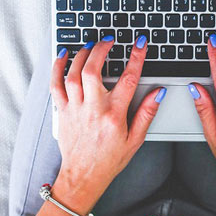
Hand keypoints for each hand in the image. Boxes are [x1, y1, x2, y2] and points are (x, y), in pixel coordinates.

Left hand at [49, 35, 165, 209]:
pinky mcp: (62, 110)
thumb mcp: (136, 139)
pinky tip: (63, 54)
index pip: (128, 79)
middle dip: (101, 49)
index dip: (136, 57)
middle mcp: (93, 108)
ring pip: (73, 73)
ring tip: (91, 45)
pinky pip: (56, 84)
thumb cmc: (109, 159)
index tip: (140, 43)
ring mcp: (75, 108)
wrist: (83, 176)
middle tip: (109, 40)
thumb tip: (159, 93)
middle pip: (93, 70)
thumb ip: (147, 113)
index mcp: (114, 114)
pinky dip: (58, 67)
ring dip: (82, 54)